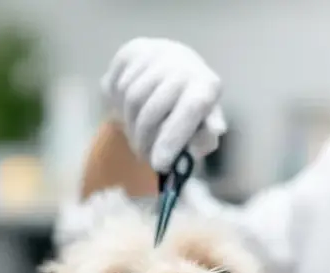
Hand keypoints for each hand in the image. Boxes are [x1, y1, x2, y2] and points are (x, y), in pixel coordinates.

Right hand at [100, 37, 226, 172]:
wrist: (173, 67)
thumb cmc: (189, 107)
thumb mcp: (202, 126)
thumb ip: (205, 135)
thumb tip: (213, 131)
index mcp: (206, 85)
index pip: (189, 110)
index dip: (172, 139)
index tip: (158, 165)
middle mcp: (183, 63)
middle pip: (151, 111)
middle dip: (143, 141)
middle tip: (143, 155)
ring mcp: (156, 53)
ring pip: (129, 99)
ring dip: (128, 125)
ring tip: (137, 134)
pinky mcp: (132, 50)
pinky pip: (115, 86)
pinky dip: (116, 104)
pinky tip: (129, 109)